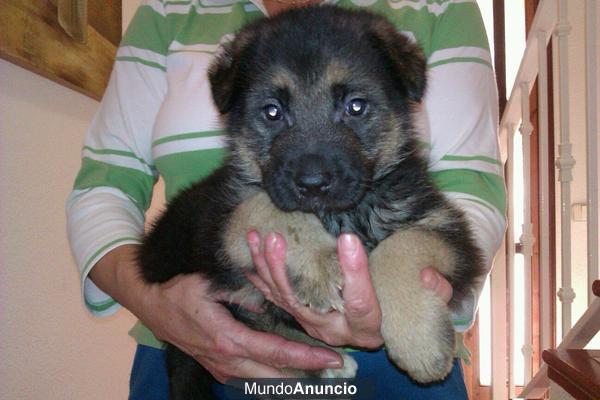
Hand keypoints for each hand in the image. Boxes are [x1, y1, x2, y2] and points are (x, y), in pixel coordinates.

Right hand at [91, 245, 342, 383]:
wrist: (148, 304)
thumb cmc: (179, 290)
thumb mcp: (211, 283)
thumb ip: (243, 292)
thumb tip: (272, 299)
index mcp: (228, 339)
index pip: (276, 353)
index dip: (306, 358)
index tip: (332, 358)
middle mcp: (227, 360)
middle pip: (275, 376)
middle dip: (307, 375)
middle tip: (336, 370)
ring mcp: (221, 368)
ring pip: (264, 381)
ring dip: (292, 378)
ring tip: (319, 371)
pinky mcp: (217, 367)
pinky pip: (251, 378)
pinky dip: (273, 376)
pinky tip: (289, 371)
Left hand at [245, 233, 453, 347]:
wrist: (382, 325)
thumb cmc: (402, 307)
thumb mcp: (426, 302)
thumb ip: (433, 290)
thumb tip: (426, 275)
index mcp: (368, 326)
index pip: (360, 303)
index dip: (355, 273)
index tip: (350, 238)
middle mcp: (335, 329)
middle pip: (307, 304)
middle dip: (288, 271)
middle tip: (278, 238)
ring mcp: (312, 323)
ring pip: (284, 300)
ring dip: (268, 268)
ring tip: (260, 237)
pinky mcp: (298, 316)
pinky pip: (274, 297)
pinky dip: (261, 275)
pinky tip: (251, 250)